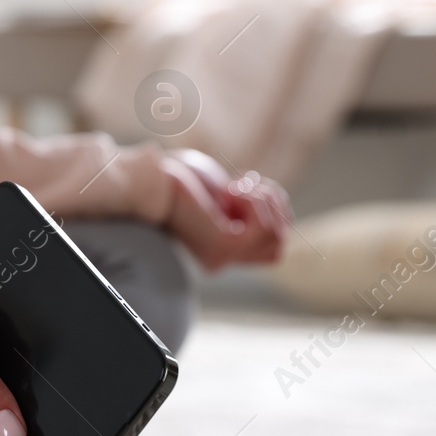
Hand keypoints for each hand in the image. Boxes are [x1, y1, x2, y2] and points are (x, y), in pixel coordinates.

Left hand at [161, 150, 290, 268]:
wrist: (153, 176)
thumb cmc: (184, 177)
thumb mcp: (228, 193)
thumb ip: (255, 208)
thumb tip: (282, 216)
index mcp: (224, 250)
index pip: (275, 244)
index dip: (271, 210)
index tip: (244, 186)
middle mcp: (222, 259)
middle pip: (279, 245)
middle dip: (272, 206)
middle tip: (242, 184)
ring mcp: (223, 257)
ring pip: (277, 238)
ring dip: (263, 201)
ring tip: (234, 187)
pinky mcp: (223, 248)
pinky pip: (263, 228)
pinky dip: (253, 201)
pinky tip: (229, 192)